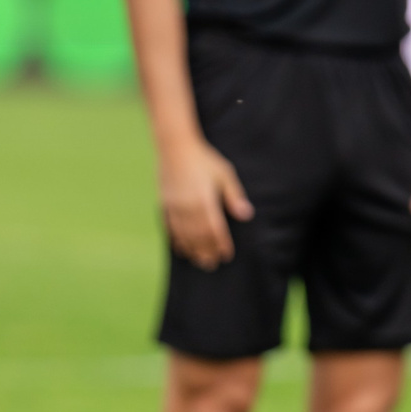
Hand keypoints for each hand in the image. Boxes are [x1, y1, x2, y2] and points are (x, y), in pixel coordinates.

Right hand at [159, 140, 251, 269]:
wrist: (175, 147)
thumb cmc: (204, 159)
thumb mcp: (224, 174)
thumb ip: (234, 196)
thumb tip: (246, 215)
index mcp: (204, 200)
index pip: (214, 229)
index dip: (221, 244)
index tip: (227, 255)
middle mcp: (188, 207)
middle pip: (198, 236)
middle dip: (206, 252)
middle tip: (212, 265)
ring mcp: (174, 207)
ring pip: (183, 235)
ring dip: (192, 250)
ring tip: (200, 261)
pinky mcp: (164, 204)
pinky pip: (170, 227)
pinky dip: (176, 240)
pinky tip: (182, 249)